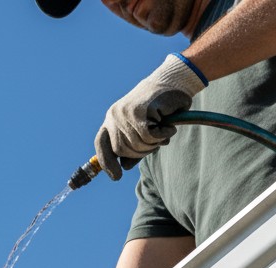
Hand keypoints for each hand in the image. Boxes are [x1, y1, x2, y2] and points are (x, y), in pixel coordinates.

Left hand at [95, 53, 206, 179]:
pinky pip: (150, 136)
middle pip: (122, 150)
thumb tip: (124, 166)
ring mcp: (125, 113)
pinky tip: (168, 126)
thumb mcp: (142, 129)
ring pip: (136, 144)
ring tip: (162, 130)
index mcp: (111, 120)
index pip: (102, 145)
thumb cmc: (159, 108)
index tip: (116, 177)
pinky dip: (163, 135)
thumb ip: (132, 147)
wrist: (174, 81)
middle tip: (155, 141)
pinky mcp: (140, 110)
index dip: (107, 162)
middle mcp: (114, 116)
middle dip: (140, 152)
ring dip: (154, 143)